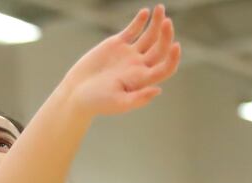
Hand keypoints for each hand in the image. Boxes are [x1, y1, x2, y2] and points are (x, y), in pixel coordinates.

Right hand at [59, 6, 180, 117]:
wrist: (76, 92)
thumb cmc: (96, 102)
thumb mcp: (118, 103)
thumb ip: (138, 98)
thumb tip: (158, 90)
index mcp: (143, 80)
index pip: (165, 67)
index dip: (173, 58)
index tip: (175, 45)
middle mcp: (140, 65)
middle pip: (160, 48)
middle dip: (166, 35)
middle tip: (167, 22)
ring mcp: (130, 53)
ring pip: (149, 36)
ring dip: (157, 23)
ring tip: (160, 9)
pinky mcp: (117, 44)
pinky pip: (133, 30)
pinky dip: (140, 21)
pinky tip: (145, 12)